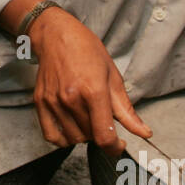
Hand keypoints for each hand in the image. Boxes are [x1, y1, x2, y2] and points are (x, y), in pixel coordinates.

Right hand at [29, 7, 152, 154]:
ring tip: (86, 118)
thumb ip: (126, 110)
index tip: (118, 145)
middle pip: (90, 137)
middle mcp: (71, 99)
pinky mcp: (40, 103)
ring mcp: (53, 102)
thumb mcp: (113, 77)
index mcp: (93, 91)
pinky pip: (51, 136)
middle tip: (101, 117)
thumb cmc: (86, 50)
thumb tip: (144, 132)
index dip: (114, 148)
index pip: (104, 136)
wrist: (57, 35)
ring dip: (83, 135)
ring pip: (72, 138)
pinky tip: (71, 127)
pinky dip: (63, 139)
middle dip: (100, 133)